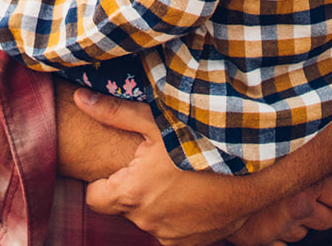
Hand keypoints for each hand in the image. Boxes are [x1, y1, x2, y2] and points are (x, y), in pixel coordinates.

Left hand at [72, 89, 331, 245]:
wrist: (252, 169)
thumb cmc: (201, 142)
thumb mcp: (154, 122)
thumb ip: (113, 114)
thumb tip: (79, 100)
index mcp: (130, 194)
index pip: (94, 197)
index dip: (104, 181)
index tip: (122, 166)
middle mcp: (147, 221)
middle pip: (124, 207)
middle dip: (134, 188)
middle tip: (155, 165)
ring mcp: (171, 235)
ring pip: (150, 219)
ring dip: (157, 204)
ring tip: (179, 178)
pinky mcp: (193, 243)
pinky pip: (174, 231)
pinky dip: (179, 217)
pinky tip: (194, 194)